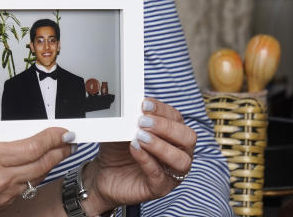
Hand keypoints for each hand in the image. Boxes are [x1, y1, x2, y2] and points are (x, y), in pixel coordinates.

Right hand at [0, 128, 75, 215]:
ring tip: (58, 153)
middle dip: (60, 151)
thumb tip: (11, 131)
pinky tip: (35, 170)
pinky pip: (24, 189)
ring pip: (36, 178)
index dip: (53, 138)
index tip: (63, 131)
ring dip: (49, 164)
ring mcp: (1, 195)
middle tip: (69, 141)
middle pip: (42, 164)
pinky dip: (33, 177)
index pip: (33, 146)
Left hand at [81, 98, 196, 214]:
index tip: (144, 105)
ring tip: (140, 137)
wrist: (104, 173)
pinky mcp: (159, 188)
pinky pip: (159, 175)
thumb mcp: (123, 128)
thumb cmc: (119, 148)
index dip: (162, 110)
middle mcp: (179, 153)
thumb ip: (131, 118)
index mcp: (173, 134)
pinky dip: (147, 160)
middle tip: (143, 122)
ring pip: (181, 160)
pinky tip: (135, 149)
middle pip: (188, 138)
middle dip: (166, 127)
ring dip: (160, 146)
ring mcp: (171, 172)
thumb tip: (132, 106)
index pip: (177, 118)